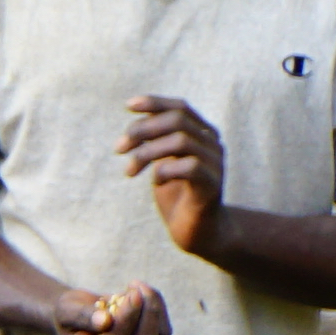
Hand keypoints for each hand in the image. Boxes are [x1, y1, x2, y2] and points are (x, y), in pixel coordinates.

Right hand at [50, 277, 174, 334]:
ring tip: (135, 286)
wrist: (81, 316)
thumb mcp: (67, 309)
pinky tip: (143, 293)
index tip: (131, 294)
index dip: (126, 319)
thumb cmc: (70, 312)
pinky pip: (164, 332)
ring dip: (152, 308)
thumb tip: (106, 321)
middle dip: (146, 315)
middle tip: (136, 289)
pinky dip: (157, 308)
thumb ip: (82, 316)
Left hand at [117, 97, 226, 258]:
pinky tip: (156, 181)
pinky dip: (166, 170)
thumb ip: (155, 141)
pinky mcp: (213, 186)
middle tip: (119, 148)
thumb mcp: (162, 161)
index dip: (155, 103)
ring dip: (147, 152)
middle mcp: (213, 144)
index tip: (128, 106)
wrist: (197, 231)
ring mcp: (216, 164)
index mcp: (202, 134)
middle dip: (143, 129)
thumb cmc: (176, 194)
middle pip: (178, 120)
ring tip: (130, 170)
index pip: (181, 107)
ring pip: (181, 141)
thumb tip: (135, 124)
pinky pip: (191, 167)